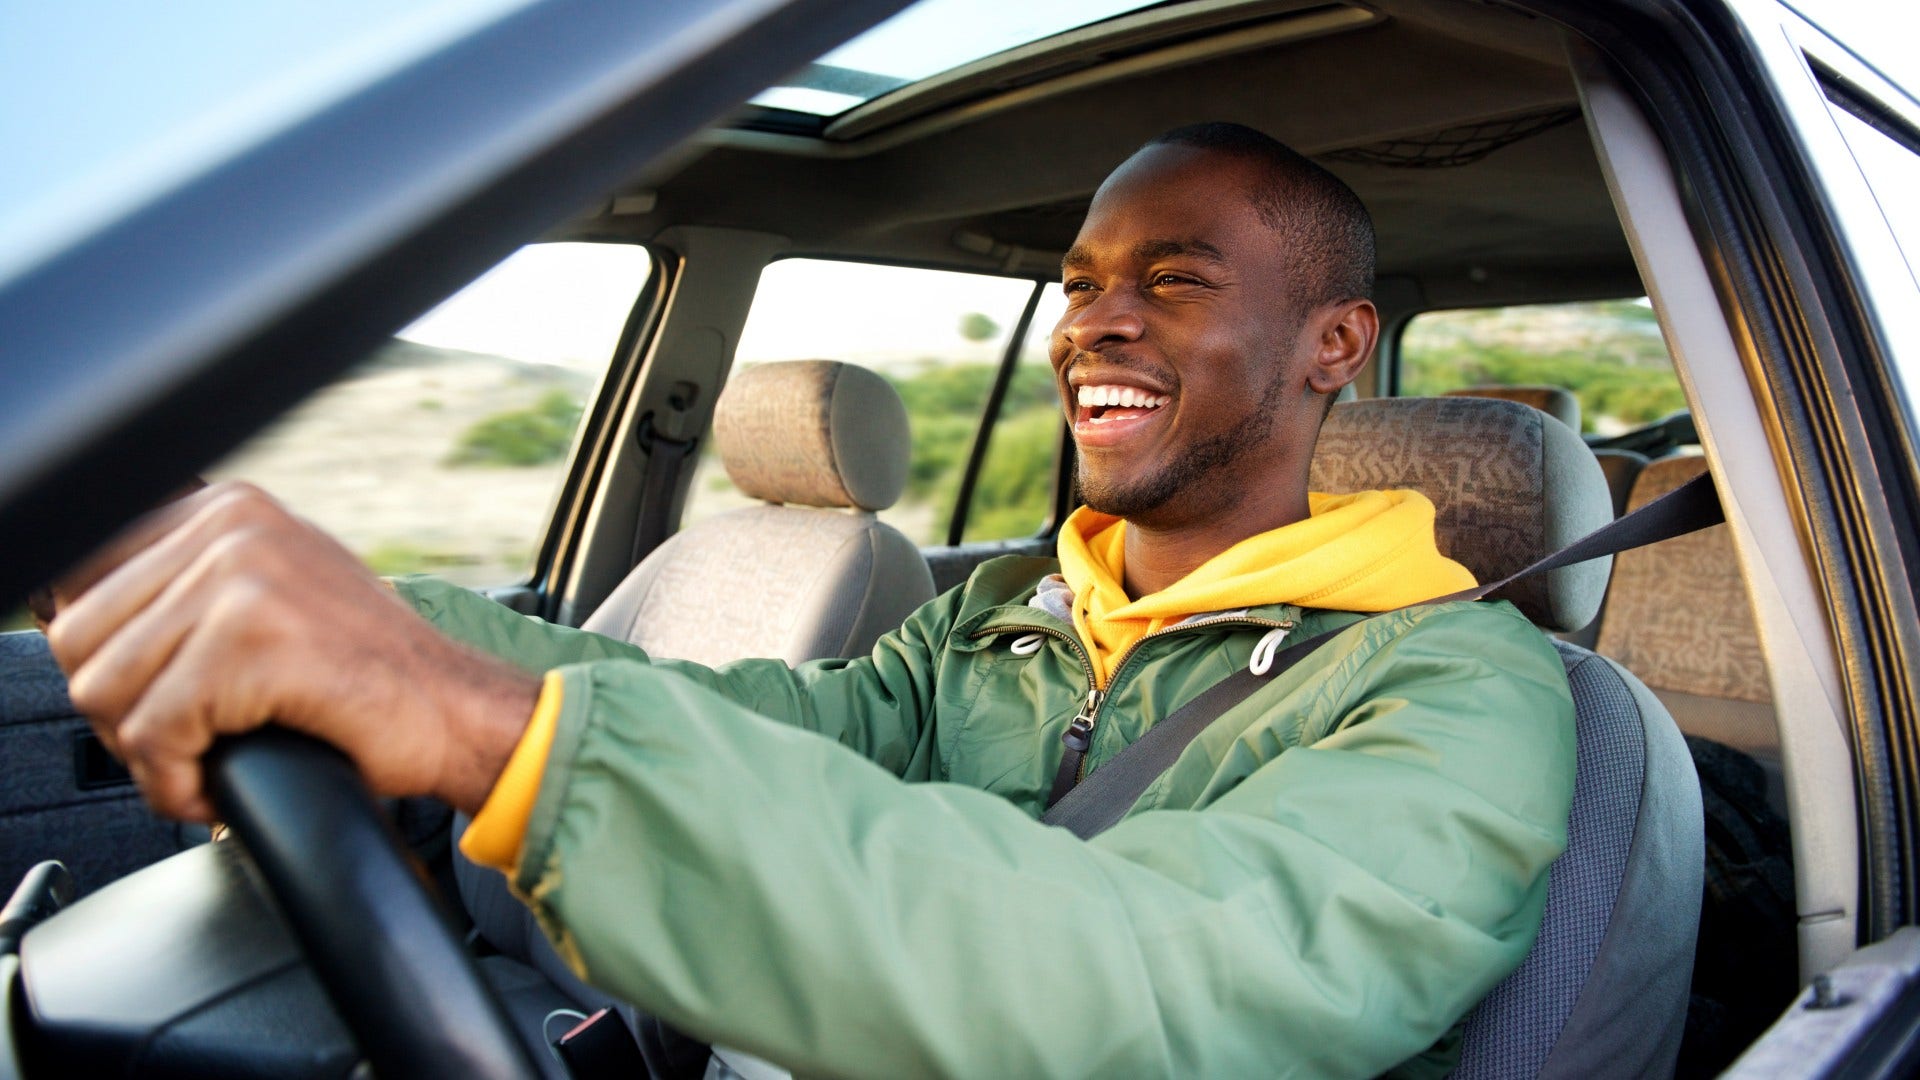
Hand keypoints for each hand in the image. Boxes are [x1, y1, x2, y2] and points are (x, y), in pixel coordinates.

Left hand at [45, 482, 540, 820]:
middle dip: (118, 714)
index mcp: (226, 506)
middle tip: (180, 748)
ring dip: (145, 755)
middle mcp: (230, 526)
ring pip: (104, 689)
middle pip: (80, 638)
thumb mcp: (275, 595)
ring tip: (201, 767)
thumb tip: (74, 612)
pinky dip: (173, 783)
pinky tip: (215, 788)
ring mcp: (241, 578)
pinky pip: (153, 732)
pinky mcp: (251, 643)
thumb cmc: (369, 675)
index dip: (106, 660)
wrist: (457, 712)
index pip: (82, 578)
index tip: (152, 702)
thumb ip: (191, 585)